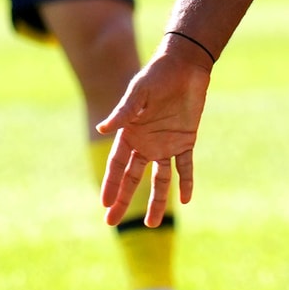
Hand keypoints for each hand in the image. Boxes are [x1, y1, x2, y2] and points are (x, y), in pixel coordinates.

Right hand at [96, 44, 210, 226]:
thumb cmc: (157, 75)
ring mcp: (166, 144)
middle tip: (111, 222)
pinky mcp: (186, 141)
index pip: (117, 165)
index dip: (111, 184)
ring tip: (151, 224)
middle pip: (132, 178)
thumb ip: (123, 112)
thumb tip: (102, 128)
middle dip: (123, 199)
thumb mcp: (138, 92)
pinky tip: (185, 200)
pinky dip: (186, 183)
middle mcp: (146, 143)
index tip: (104, 204)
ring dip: (156, 201)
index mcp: (130, 133)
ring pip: (159, 179)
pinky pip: (185, 167)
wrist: (185, 65)